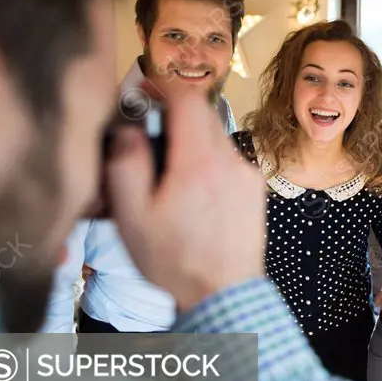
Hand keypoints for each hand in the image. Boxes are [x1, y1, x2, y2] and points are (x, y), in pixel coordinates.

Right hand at [107, 86, 265, 312]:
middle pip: (203, 114)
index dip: (163, 85)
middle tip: (148, 129)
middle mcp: (231, 162)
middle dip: (173, 113)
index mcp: (199, 163)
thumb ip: (127, 164)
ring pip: (216, 137)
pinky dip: (207, 160)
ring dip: (190, 138)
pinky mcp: (254, 189)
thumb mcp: (133, 216)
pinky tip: (190, 190)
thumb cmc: (175, 261)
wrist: (224, 295)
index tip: (144, 89)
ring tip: (166, 168)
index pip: (188, 99)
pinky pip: (228, 159)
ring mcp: (247, 175)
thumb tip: (129, 129)